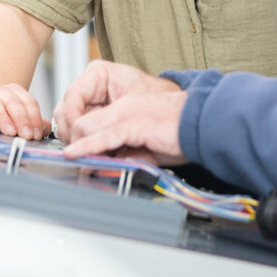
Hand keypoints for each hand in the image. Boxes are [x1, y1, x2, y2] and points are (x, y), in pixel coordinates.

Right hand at [0, 81, 49, 139]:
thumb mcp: (16, 115)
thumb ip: (32, 121)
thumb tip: (45, 128)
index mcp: (14, 91)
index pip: (28, 102)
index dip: (34, 118)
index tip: (37, 133)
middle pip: (13, 101)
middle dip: (22, 119)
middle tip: (27, 136)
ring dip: (4, 118)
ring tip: (11, 132)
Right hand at [54, 60, 180, 142]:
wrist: (172, 109)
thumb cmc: (158, 100)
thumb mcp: (134, 109)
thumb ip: (112, 125)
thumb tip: (92, 147)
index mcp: (97, 73)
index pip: (71, 98)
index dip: (73, 121)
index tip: (80, 140)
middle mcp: (88, 86)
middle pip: (65, 112)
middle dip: (74, 134)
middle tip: (85, 151)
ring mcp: (87, 102)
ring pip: (67, 124)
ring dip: (79, 140)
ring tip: (95, 152)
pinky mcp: (91, 117)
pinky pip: (78, 133)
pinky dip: (86, 143)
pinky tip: (99, 151)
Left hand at [61, 90, 188, 165]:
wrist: (205, 121)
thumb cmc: (181, 133)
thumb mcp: (149, 145)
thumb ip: (130, 154)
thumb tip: (113, 168)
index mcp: (126, 108)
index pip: (89, 120)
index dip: (79, 140)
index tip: (77, 158)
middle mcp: (123, 108)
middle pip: (81, 122)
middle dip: (71, 142)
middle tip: (74, 163)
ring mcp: (128, 114)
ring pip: (86, 126)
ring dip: (77, 147)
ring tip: (74, 163)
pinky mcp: (136, 125)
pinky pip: (105, 136)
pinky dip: (88, 147)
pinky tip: (77, 154)